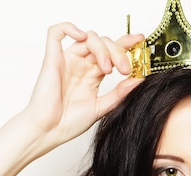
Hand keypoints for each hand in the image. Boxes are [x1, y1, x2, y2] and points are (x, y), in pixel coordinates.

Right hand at [22, 22, 143, 147]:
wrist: (50, 132)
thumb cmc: (68, 123)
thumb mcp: (102, 107)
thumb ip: (120, 93)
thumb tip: (139, 80)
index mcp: (93, 75)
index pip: (112, 52)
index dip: (126, 44)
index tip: (140, 42)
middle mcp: (82, 65)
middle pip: (104, 44)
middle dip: (118, 52)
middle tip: (125, 70)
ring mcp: (68, 61)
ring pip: (88, 38)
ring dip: (102, 49)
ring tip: (107, 68)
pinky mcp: (53, 59)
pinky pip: (56, 33)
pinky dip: (69, 28)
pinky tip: (82, 37)